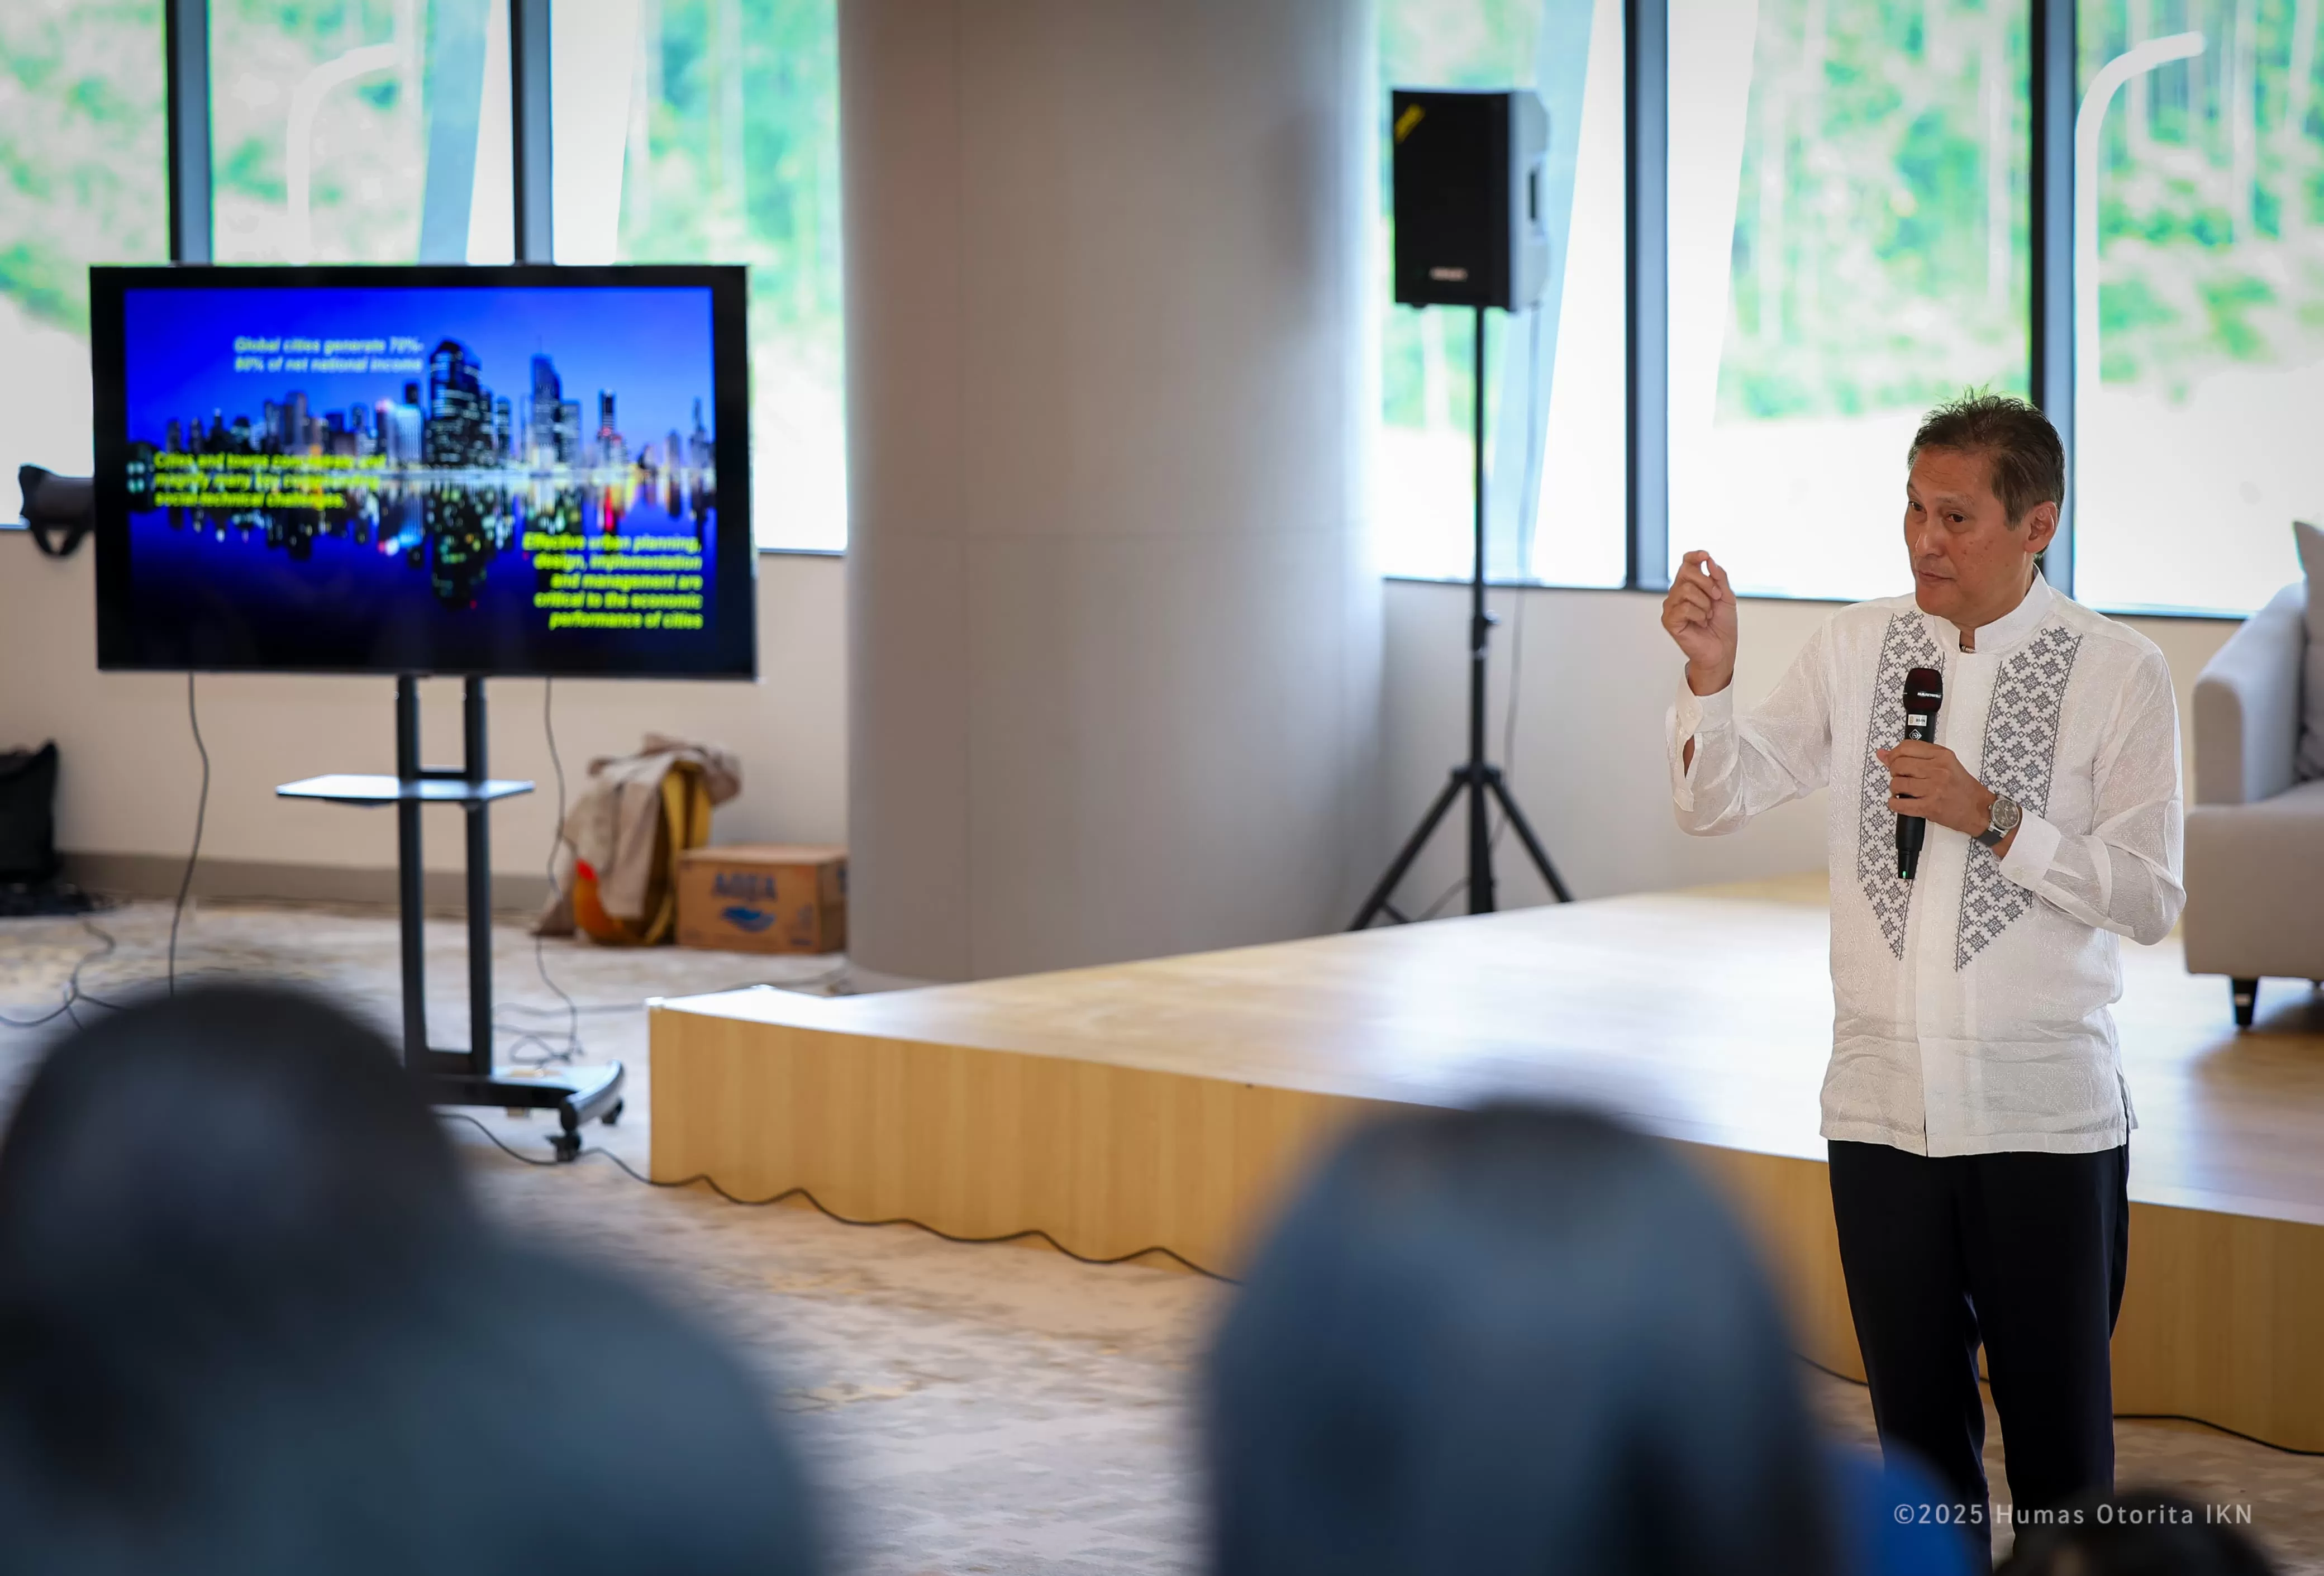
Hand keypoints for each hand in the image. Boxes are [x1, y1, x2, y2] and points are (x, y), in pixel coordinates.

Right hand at [1661, 550, 1737, 695]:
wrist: (1722, 649)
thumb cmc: (1722, 625)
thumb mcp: (1726, 596)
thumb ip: (1719, 577)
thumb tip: (1709, 561)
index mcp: (1691, 585)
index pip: (1686, 563)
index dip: (1694, 556)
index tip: (1705, 555)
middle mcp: (1678, 593)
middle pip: (1686, 571)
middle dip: (1707, 583)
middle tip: (1716, 597)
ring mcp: (1672, 606)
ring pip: (1686, 590)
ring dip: (1704, 603)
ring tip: (1707, 615)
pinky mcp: (1669, 620)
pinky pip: (1684, 608)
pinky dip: (1698, 615)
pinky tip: (1700, 623)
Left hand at [1878, 741, 1999, 840]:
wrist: (1979, 810)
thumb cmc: (1963, 788)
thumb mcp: (1945, 764)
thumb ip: (1916, 757)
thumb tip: (1883, 753)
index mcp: (1942, 756)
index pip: (1907, 747)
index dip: (1894, 754)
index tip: (1893, 760)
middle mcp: (1938, 770)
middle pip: (1899, 765)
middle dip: (1893, 772)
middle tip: (1899, 777)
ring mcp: (1934, 789)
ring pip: (1897, 784)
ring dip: (1894, 788)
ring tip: (1901, 790)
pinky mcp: (1930, 807)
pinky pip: (1900, 804)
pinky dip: (1894, 804)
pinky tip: (1898, 802)